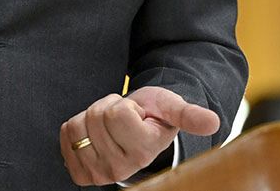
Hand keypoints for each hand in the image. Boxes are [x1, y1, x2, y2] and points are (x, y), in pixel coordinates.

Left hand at [59, 86, 219, 186]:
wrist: (136, 133)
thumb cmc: (154, 116)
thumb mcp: (172, 109)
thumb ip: (189, 115)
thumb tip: (213, 122)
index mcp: (144, 152)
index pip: (116, 114)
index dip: (124, 105)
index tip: (137, 114)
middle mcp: (121, 170)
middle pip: (95, 118)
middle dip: (107, 109)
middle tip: (122, 119)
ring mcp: (99, 173)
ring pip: (79, 127)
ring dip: (91, 118)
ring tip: (110, 126)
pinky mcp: (80, 172)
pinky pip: (67, 135)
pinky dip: (77, 127)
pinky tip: (95, 133)